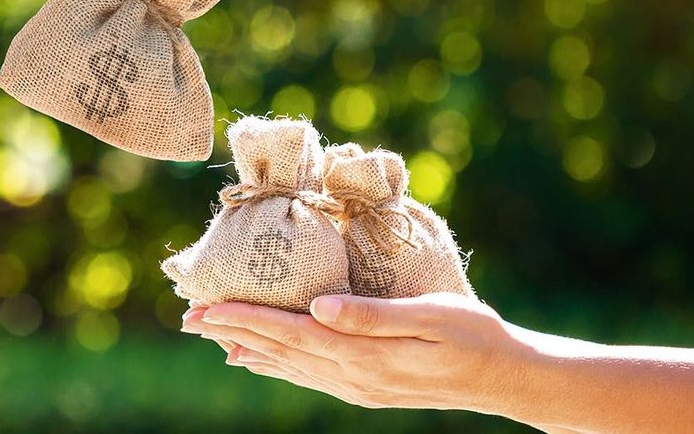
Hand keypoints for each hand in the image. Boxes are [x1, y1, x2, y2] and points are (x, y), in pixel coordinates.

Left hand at [181, 293, 529, 414]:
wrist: (503, 378)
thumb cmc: (473, 335)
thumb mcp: (429, 316)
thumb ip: (371, 315)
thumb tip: (317, 306)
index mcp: (364, 355)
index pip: (290, 333)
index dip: (246, 319)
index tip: (206, 308)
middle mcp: (353, 376)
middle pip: (279, 351)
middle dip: (233, 332)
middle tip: (190, 318)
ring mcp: (358, 387)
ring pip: (288, 366)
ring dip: (248, 348)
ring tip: (213, 335)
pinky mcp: (366, 388)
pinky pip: (308, 376)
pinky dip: (277, 365)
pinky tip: (261, 359)